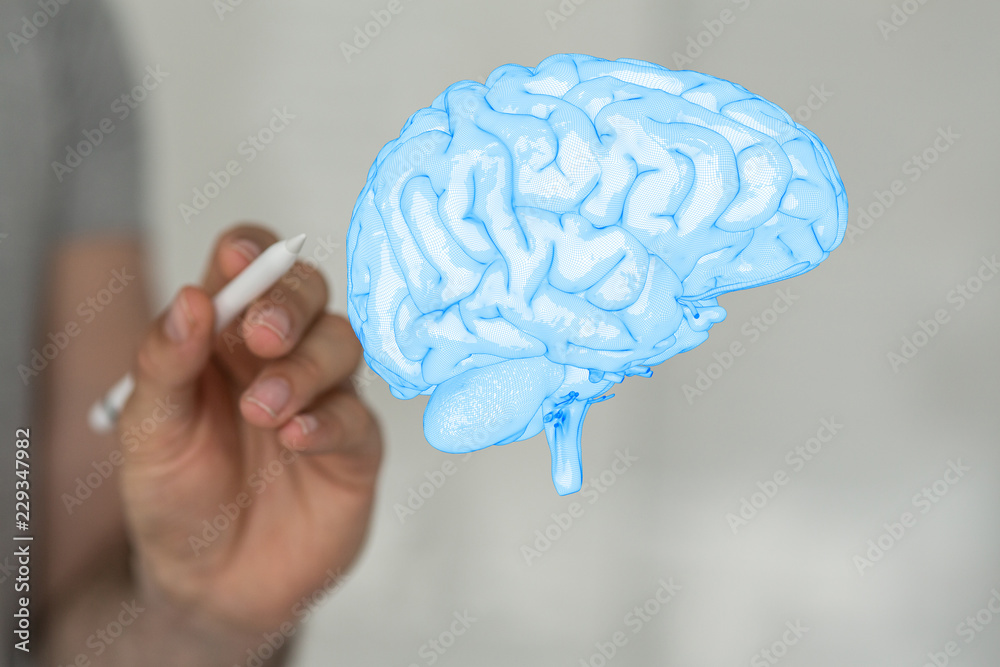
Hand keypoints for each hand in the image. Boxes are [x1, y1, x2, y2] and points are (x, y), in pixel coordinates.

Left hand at [117, 224, 380, 637]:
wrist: (211, 582)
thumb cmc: (177, 496)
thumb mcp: (147, 432)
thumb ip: (164, 364)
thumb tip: (190, 299)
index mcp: (225, 336)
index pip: (250, 266)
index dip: (252, 251)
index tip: (238, 259)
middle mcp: (280, 355)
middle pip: (307, 291)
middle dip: (289, 302)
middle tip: (261, 335)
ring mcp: (323, 397)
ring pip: (341, 344)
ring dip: (303, 368)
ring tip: (262, 411)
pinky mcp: (354, 447)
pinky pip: (356, 416)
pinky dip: (328, 420)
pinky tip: (296, 438)